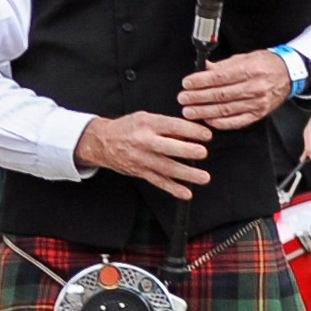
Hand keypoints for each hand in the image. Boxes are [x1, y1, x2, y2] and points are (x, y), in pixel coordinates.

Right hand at [76, 110, 212, 195]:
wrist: (103, 143)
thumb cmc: (128, 128)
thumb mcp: (146, 118)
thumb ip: (167, 125)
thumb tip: (192, 132)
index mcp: (147, 124)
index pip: (172, 126)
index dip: (190, 131)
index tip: (206, 135)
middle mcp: (144, 141)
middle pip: (167, 147)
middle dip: (187, 151)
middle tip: (203, 153)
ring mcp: (142, 159)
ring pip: (166, 168)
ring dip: (186, 174)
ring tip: (203, 177)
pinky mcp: (141, 172)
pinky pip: (159, 182)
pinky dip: (173, 189)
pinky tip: (186, 193)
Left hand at [179, 50, 297, 131]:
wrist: (289, 74)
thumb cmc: (266, 64)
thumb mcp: (245, 57)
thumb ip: (223, 65)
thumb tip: (205, 68)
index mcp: (250, 70)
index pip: (220, 77)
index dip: (201, 82)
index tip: (187, 83)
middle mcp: (254, 87)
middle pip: (220, 95)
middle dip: (198, 98)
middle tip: (183, 99)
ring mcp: (257, 103)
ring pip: (226, 110)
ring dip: (204, 112)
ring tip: (190, 111)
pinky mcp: (259, 114)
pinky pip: (236, 121)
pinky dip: (220, 122)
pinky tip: (208, 120)